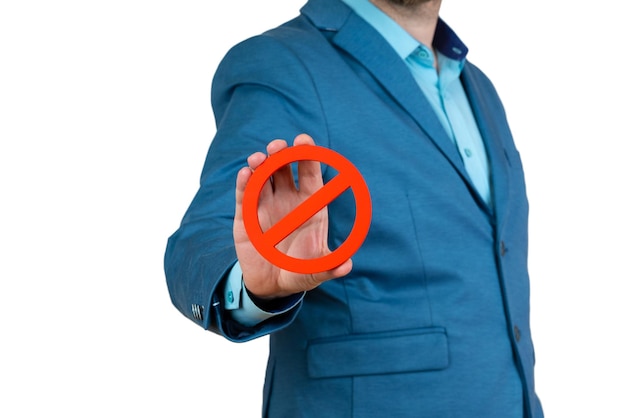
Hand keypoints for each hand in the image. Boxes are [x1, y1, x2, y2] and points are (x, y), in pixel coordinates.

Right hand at [233, 134, 352, 299]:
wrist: (272, 286)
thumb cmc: (299, 271)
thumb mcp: (316, 270)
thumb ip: (329, 266)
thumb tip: (347, 267)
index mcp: (309, 205)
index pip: (309, 174)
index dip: (307, 156)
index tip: (304, 141)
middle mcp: (287, 200)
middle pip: (284, 168)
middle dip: (281, 153)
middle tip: (278, 146)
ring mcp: (265, 205)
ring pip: (262, 176)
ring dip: (260, 163)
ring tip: (258, 159)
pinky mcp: (246, 216)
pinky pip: (244, 195)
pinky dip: (244, 182)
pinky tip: (245, 174)